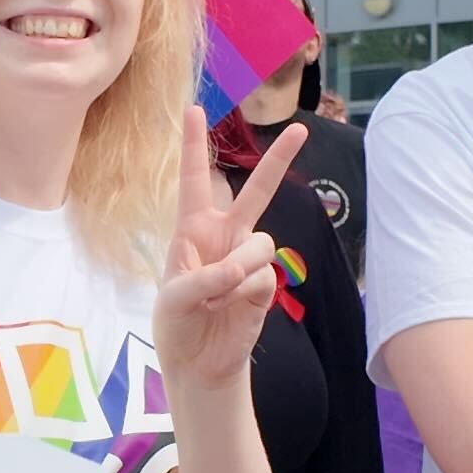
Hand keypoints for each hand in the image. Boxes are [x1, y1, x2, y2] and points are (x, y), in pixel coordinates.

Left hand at [156, 118, 298, 390]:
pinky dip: (242, 293)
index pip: (194, 181)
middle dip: (279, 160)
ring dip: (238, 268)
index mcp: (192, 229)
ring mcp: (248, 259)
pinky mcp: (265, 285)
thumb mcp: (173, 298)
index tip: (194, 108)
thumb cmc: (177, 324)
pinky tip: (228, 309)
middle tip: (299, 129)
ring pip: (261, 243)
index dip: (193, 146)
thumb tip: (241, 268)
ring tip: (216, 295)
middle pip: (256, 191)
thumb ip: (204, 277)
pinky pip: (262, 277)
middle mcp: (225, 236)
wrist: (199, 363)